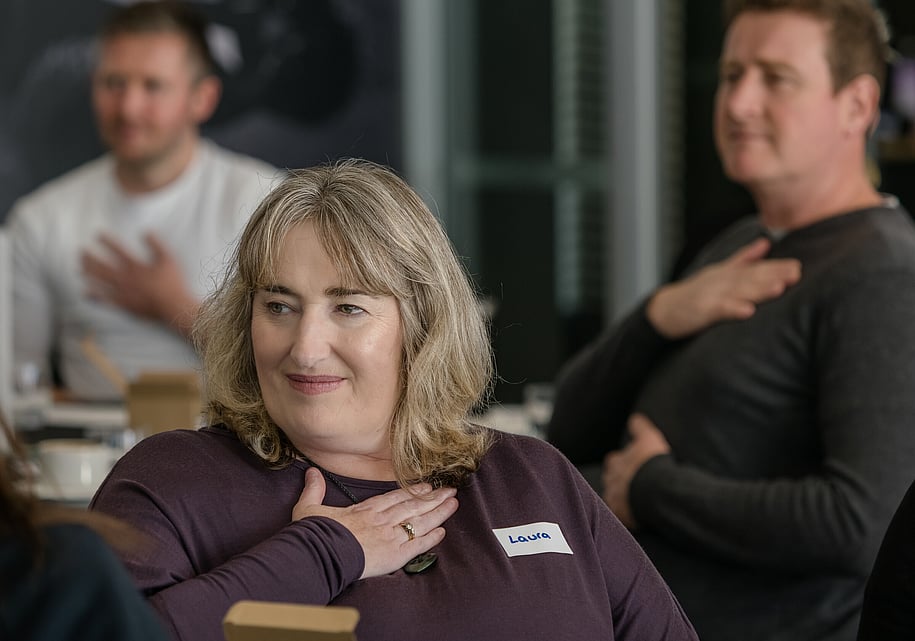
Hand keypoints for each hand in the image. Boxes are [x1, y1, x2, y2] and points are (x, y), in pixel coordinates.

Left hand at [81, 233, 198, 336]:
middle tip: (81, 251)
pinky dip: (93, 295)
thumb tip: (147, 231)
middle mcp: (124, 277)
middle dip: (89, 257)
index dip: (106, 240)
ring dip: (87, 273)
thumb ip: (157, 244)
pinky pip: (104, 299)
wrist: (173, 307)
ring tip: (80, 267)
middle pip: (101, 265)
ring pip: (99, 281)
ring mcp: (121, 292)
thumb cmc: (173, 283)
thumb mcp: (169, 259)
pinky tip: (86, 292)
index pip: (117, 249)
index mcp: (135, 266)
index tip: (97, 234)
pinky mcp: (122, 304)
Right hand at [293, 467, 458, 578]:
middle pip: (413, 505)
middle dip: (434, 498)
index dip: (413, 491)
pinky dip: (431, 538)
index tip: (427, 486)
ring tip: (454, 504)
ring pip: (420, 521)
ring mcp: (390, 536)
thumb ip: (314, 489)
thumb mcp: (309, 507)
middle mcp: (382, 519)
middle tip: (450, 491)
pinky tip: (442, 532)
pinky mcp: (394, 555)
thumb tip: (311, 472)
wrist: (320, 554)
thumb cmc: (315, 533)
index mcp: (366, 509)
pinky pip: (417, 545)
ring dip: (439, 512)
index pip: (395, 497)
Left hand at [602, 413, 670, 529]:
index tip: (626, 463)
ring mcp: (615, 498)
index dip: (621, 462)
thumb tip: (635, 417)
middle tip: (629, 481)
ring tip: (630, 500)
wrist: (656, 490)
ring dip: (620, 497)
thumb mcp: (649, 439)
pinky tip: (632, 516)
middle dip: (618, 480)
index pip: (615, 461)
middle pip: (611, 480)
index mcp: (617, 462)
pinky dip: (625, 514)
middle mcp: (612, 480)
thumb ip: (640, 428)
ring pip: (613, 497)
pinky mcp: (621, 514)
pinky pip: (620, 515)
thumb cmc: (651, 463)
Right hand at [647, 237, 800, 338]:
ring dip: (758, 289)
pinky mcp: (700, 310)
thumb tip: (766, 243)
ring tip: (778, 288)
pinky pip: (718, 310)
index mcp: (727, 274)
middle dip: (773, 275)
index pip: (754, 269)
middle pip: (749, 277)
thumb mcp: (718, 272)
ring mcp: (710, 295)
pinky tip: (747, 311)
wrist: (662, 310)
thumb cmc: (694, 294)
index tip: (797, 267)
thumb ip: (743, 259)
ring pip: (737, 291)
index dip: (775, 268)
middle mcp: (721, 281)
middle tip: (795, 273)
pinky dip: (732, 309)